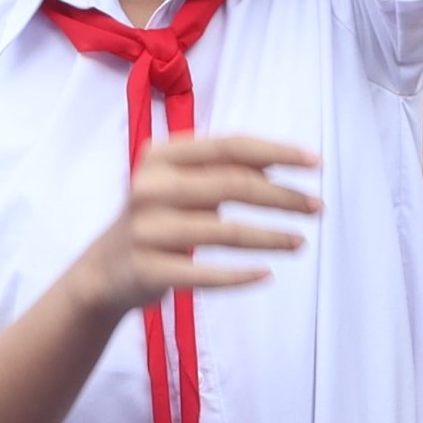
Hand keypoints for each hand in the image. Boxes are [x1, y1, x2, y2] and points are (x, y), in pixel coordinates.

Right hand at [61, 132, 316, 315]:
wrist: (105, 270)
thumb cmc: (158, 220)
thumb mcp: (183, 185)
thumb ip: (225, 169)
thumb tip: (283, 158)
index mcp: (161, 156)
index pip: (229, 146)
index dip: (276, 152)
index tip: (315, 163)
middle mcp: (150, 188)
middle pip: (232, 185)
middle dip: (283, 197)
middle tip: (317, 208)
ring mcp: (146, 230)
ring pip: (225, 232)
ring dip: (271, 238)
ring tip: (300, 242)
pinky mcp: (148, 270)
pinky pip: (205, 274)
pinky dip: (240, 276)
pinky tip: (266, 274)